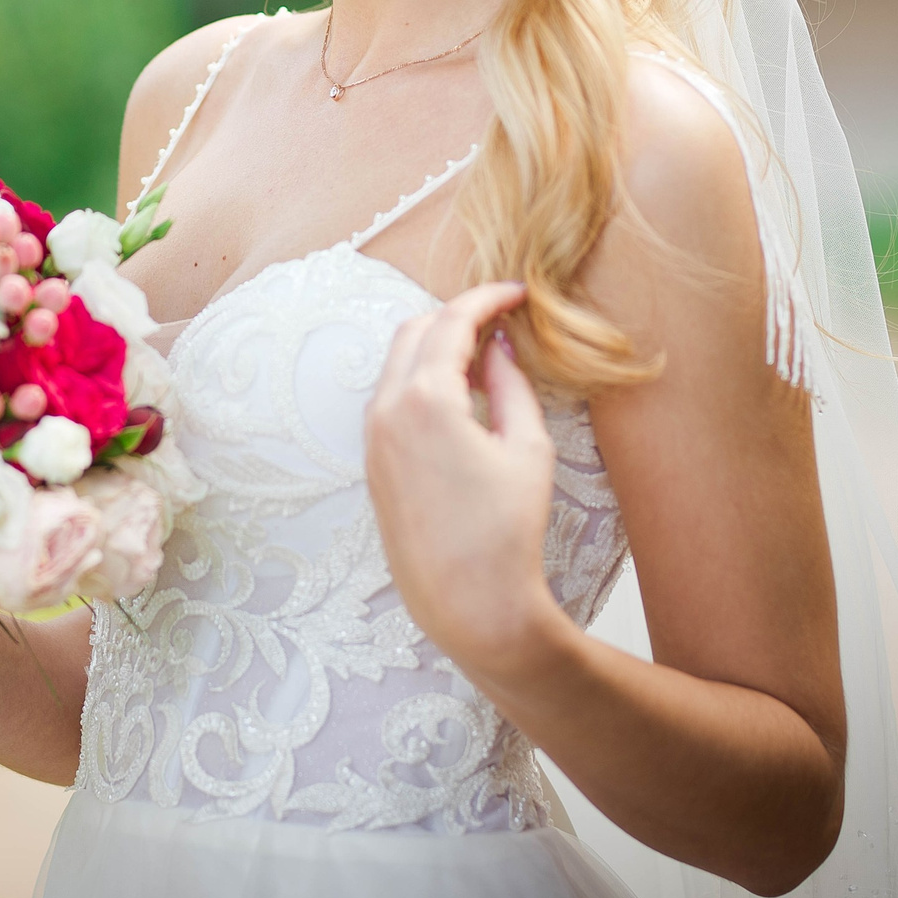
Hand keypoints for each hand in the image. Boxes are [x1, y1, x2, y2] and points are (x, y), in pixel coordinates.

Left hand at [364, 281, 561, 676]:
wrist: (469, 605)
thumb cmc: (507, 530)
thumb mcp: (526, 448)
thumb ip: (510, 384)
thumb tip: (499, 346)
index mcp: (425, 399)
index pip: (452, 321)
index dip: (488, 298)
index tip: (518, 292)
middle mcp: (386, 411)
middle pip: (415, 331)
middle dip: (457, 316)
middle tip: (503, 322)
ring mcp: (372, 438)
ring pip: (397, 364)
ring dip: (435, 348)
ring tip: (484, 358)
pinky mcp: (371, 464)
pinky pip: (390, 399)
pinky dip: (419, 382)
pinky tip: (457, 397)